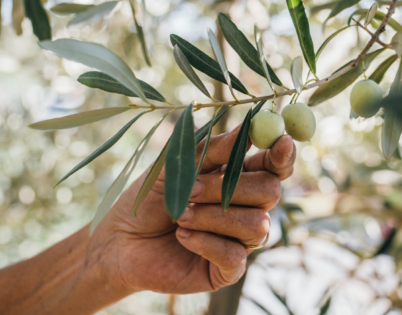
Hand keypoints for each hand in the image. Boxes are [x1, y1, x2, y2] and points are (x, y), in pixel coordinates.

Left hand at [88, 126, 295, 294]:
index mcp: (238, 178)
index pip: (274, 166)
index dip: (282, 155)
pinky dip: (206, 242)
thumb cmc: (148, 200)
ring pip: (256, 225)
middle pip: (270, 192)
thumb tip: (247, 130)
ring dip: (213, 216)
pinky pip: (235, 255)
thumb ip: (212, 150)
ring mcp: (239, 240)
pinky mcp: (227, 270)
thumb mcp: (176, 166)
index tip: (282, 142)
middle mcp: (245, 208)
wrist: (119, 241)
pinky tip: (182, 237)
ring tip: (179, 215)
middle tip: (192, 189)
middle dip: (230, 187)